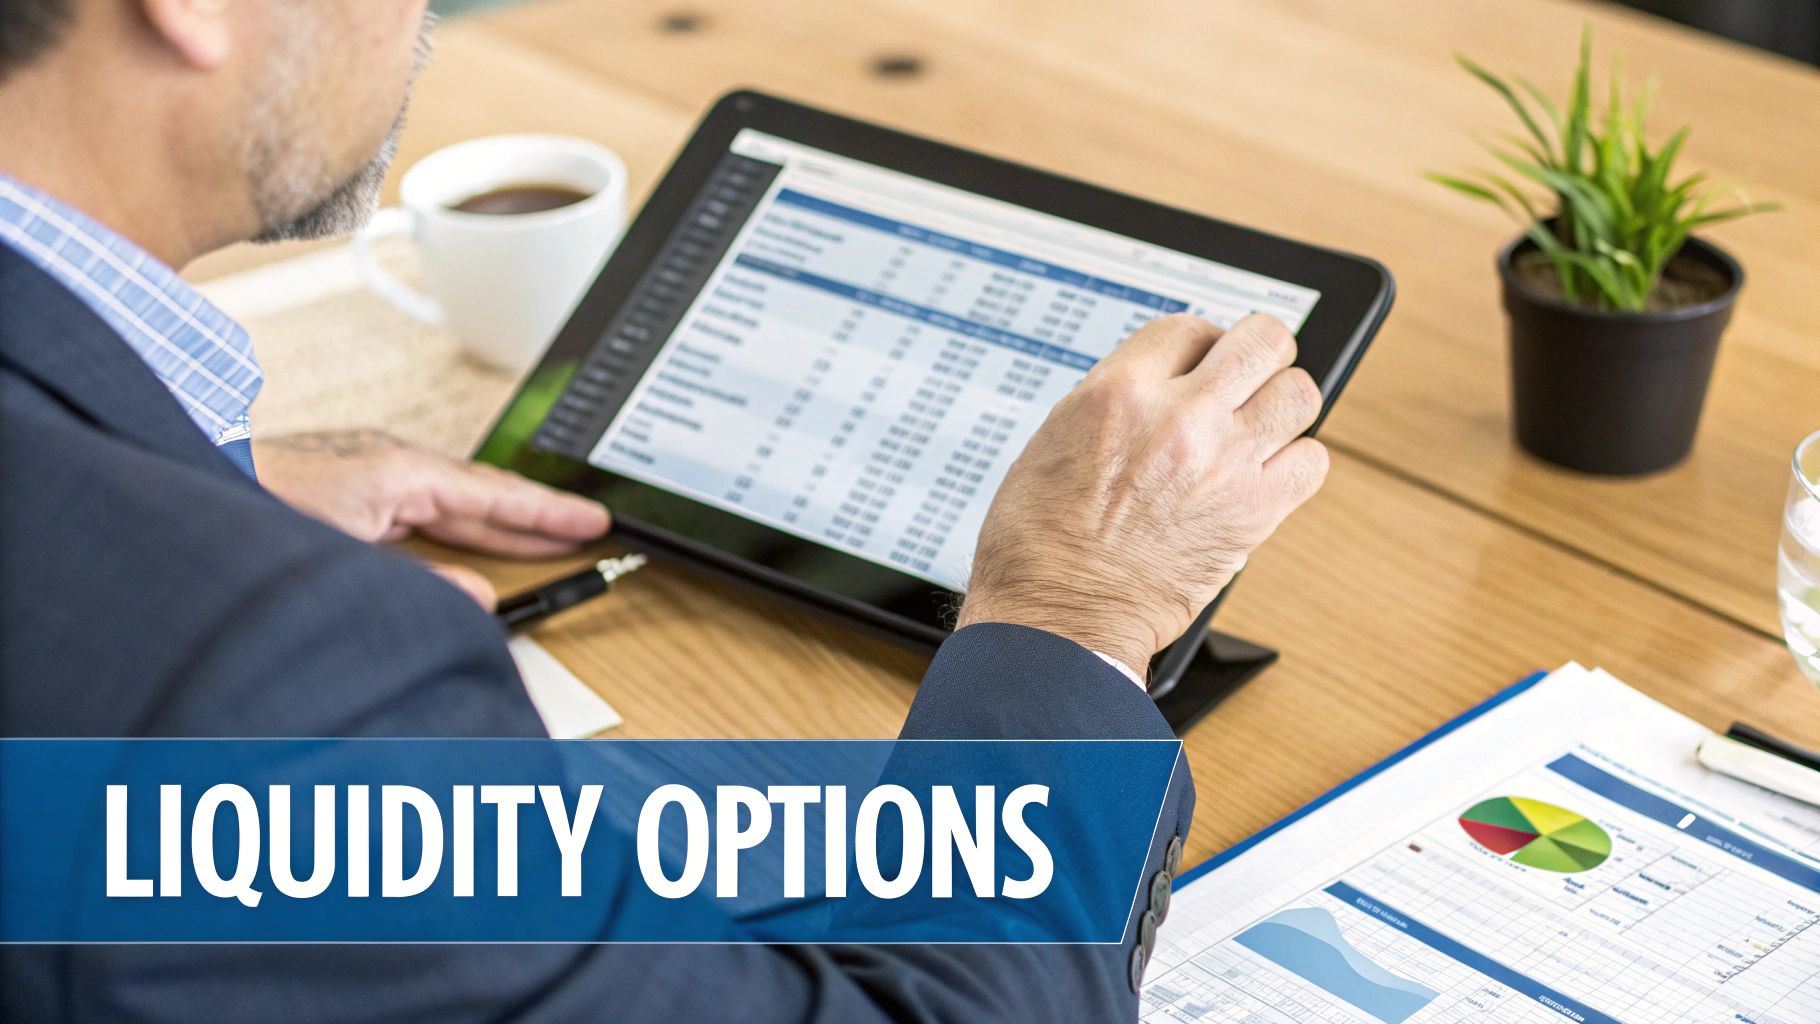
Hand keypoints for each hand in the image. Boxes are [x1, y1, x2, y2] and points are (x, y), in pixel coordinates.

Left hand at [253, 430, 611, 602]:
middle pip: (482, 493)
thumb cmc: (252, 503)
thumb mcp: (347, 557)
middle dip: (535, 514)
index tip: (591, 521)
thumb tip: (478, 598)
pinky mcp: (350, 486)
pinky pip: (424, 503)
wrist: (192, 476)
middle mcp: (390, 464)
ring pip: (454, 498)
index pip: (493, 495)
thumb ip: (420, 581)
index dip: (547, 513)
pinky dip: (457, 521)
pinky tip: (464, 539)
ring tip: (540, 538)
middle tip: (585, 528)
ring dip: (497, 519)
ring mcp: (370, 472)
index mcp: (399, 472)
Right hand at [957, 313, 1328, 677]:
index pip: (1189, 327)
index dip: (1198, 344)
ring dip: (1282, 405)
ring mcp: (1224, 464)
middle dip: (1257, 353)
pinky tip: (1266, 473)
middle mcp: (1180, 417)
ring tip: (1259, 426)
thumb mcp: (1057, 436)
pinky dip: (1296, 464)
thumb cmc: (1040, 538)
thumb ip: (1117, 397)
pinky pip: (1312, 461)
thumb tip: (1160, 379)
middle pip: (1263, 340)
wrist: (1060, 615)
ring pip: (1300, 394)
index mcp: (1119, 392)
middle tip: (1245, 377)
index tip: (1197, 364)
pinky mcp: (1253, 514)